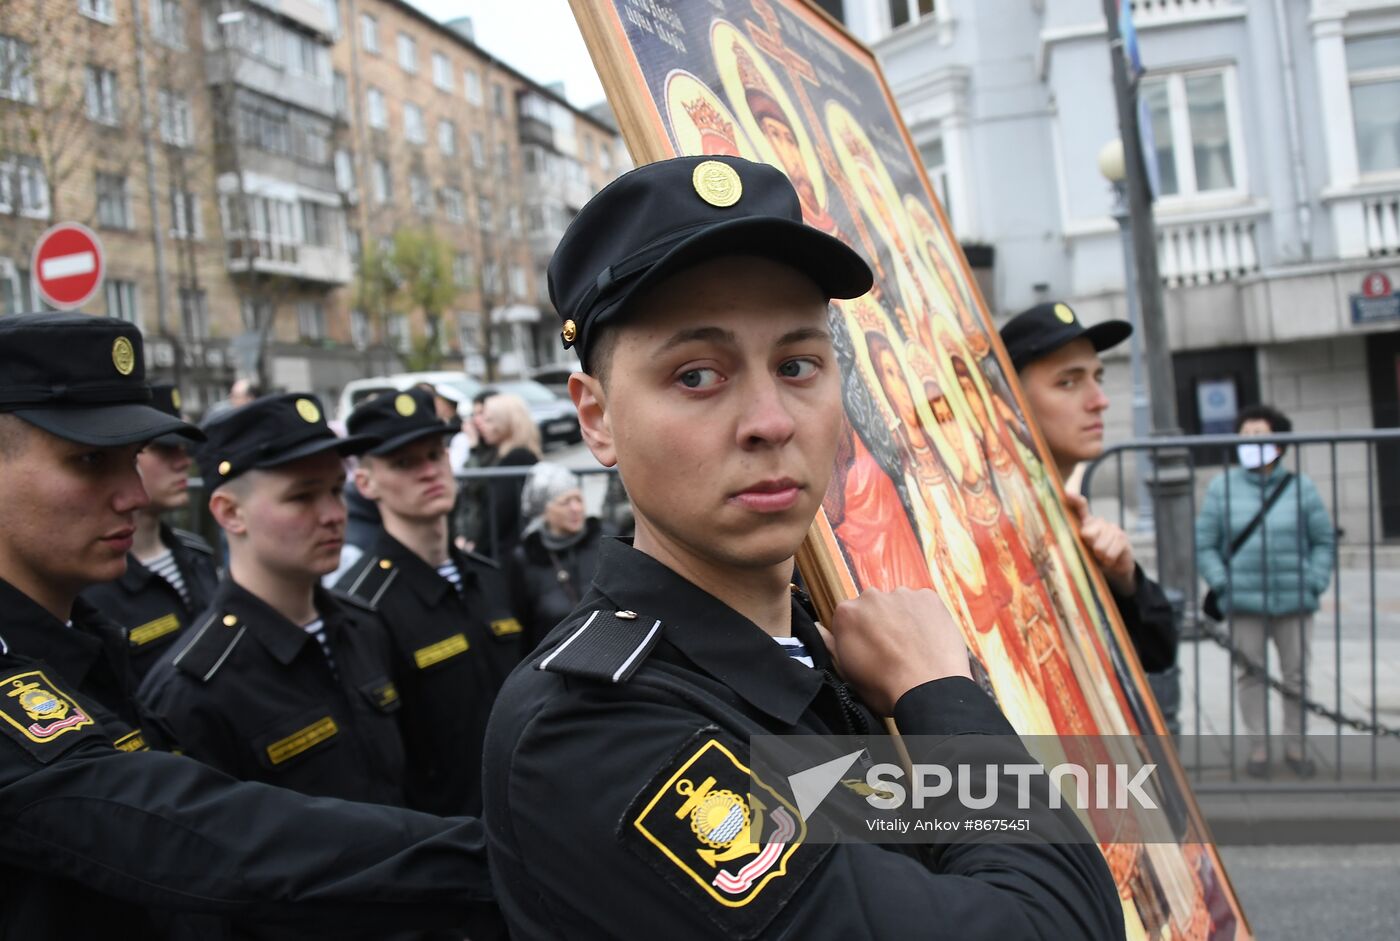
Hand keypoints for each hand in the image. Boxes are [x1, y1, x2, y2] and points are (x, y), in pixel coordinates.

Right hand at [827, 588, 970, 715]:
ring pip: (898, 603)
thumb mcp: (847, 672)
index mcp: (846, 613)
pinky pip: (922, 603)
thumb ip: (830, 644)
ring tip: (913, 646)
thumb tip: (817, 627)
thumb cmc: (884, 686)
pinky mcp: (929, 597)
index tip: (868, 649)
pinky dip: (924, 617)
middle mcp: (871, 596)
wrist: (929, 690)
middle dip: (880, 622)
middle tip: (892, 649)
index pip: (848, 616)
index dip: (858, 634)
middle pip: (873, 606)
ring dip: (902, 618)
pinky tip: (928, 639)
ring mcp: (902, 594)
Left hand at [1066, 494, 1135, 595]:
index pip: (1081, 508)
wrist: (1115, 568)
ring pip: (1099, 547)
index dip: (1075, 500)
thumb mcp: (1083, 551)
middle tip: (1094, 553)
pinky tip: (1111, 559)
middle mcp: (1100, 522)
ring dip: (1100, 557)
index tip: (1067, 493)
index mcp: (1087, 523)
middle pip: (1087, 534)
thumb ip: (1077, 543)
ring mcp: (1113, 529)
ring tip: (1103, 557)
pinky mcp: (1123, 538)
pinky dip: (1108, 561)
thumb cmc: (1095, 558)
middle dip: (1089, 548)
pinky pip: (1110, 553)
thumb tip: (1073, 538)